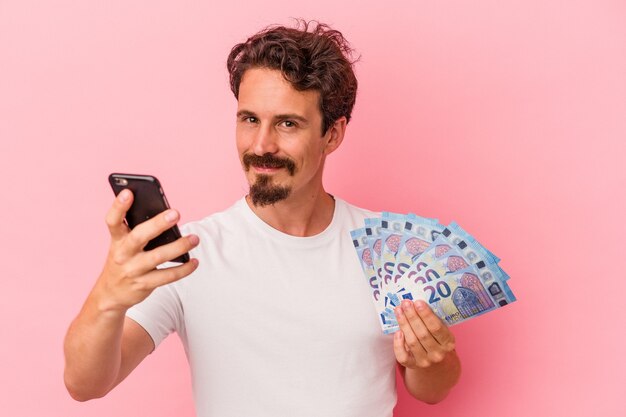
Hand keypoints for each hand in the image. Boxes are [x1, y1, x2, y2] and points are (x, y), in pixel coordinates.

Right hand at [93, 189, 199, 312]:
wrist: (111, 294)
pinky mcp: (144, 284)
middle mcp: (122, 254)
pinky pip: (167, 276)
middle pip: (139, 236)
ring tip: (194, 239)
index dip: (118, 207)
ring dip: (179, 246)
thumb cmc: (123, 261)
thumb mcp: (123, 245)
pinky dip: (184, 269)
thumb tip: (167, 216)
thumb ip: (138, 230)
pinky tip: (194, 261)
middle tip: (176, 213)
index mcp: (117, 240)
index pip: (113, 221)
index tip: (128, 192)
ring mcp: (133, 270)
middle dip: (158, 224)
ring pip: (158, 256)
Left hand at [393, 300, 455, 369]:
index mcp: (448, 343)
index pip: (436, 328)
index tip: (418, 302)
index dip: (426, 315)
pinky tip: (397, 332)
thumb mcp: (442, 331)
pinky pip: (403, 356)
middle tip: (406, 303)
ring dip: (404, 324)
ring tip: (399, 311)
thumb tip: (417, 303)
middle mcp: (438, 354)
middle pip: (422, 334)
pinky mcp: (413, 366)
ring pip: (412, 342)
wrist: (436, 365)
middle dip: (412, 317)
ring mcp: (425, 361)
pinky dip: (398, 344)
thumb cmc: (436, 340)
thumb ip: (433, 320)